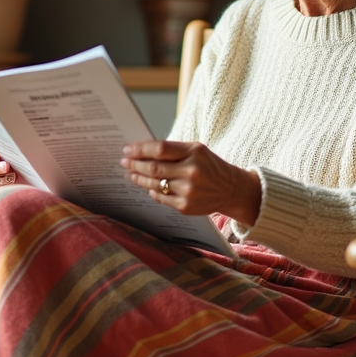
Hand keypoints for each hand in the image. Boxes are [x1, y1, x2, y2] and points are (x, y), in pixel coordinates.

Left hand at [120, 140, 260, 226]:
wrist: (231, 189)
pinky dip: (151, 191)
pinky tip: (147, 186)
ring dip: (138, 179)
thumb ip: (173, 150)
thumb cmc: (210, 166)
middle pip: (154, 168)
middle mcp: (191, 172)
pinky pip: (160, 198)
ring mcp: (188, 191)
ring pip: (154, 184)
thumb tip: (142, 152)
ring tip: (131, 174)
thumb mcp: (197, 150)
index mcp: (194, 153)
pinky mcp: (185, 206)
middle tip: (124, 162)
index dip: (140, 150)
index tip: (127, 150)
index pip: (160, 149)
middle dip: (135, 165)